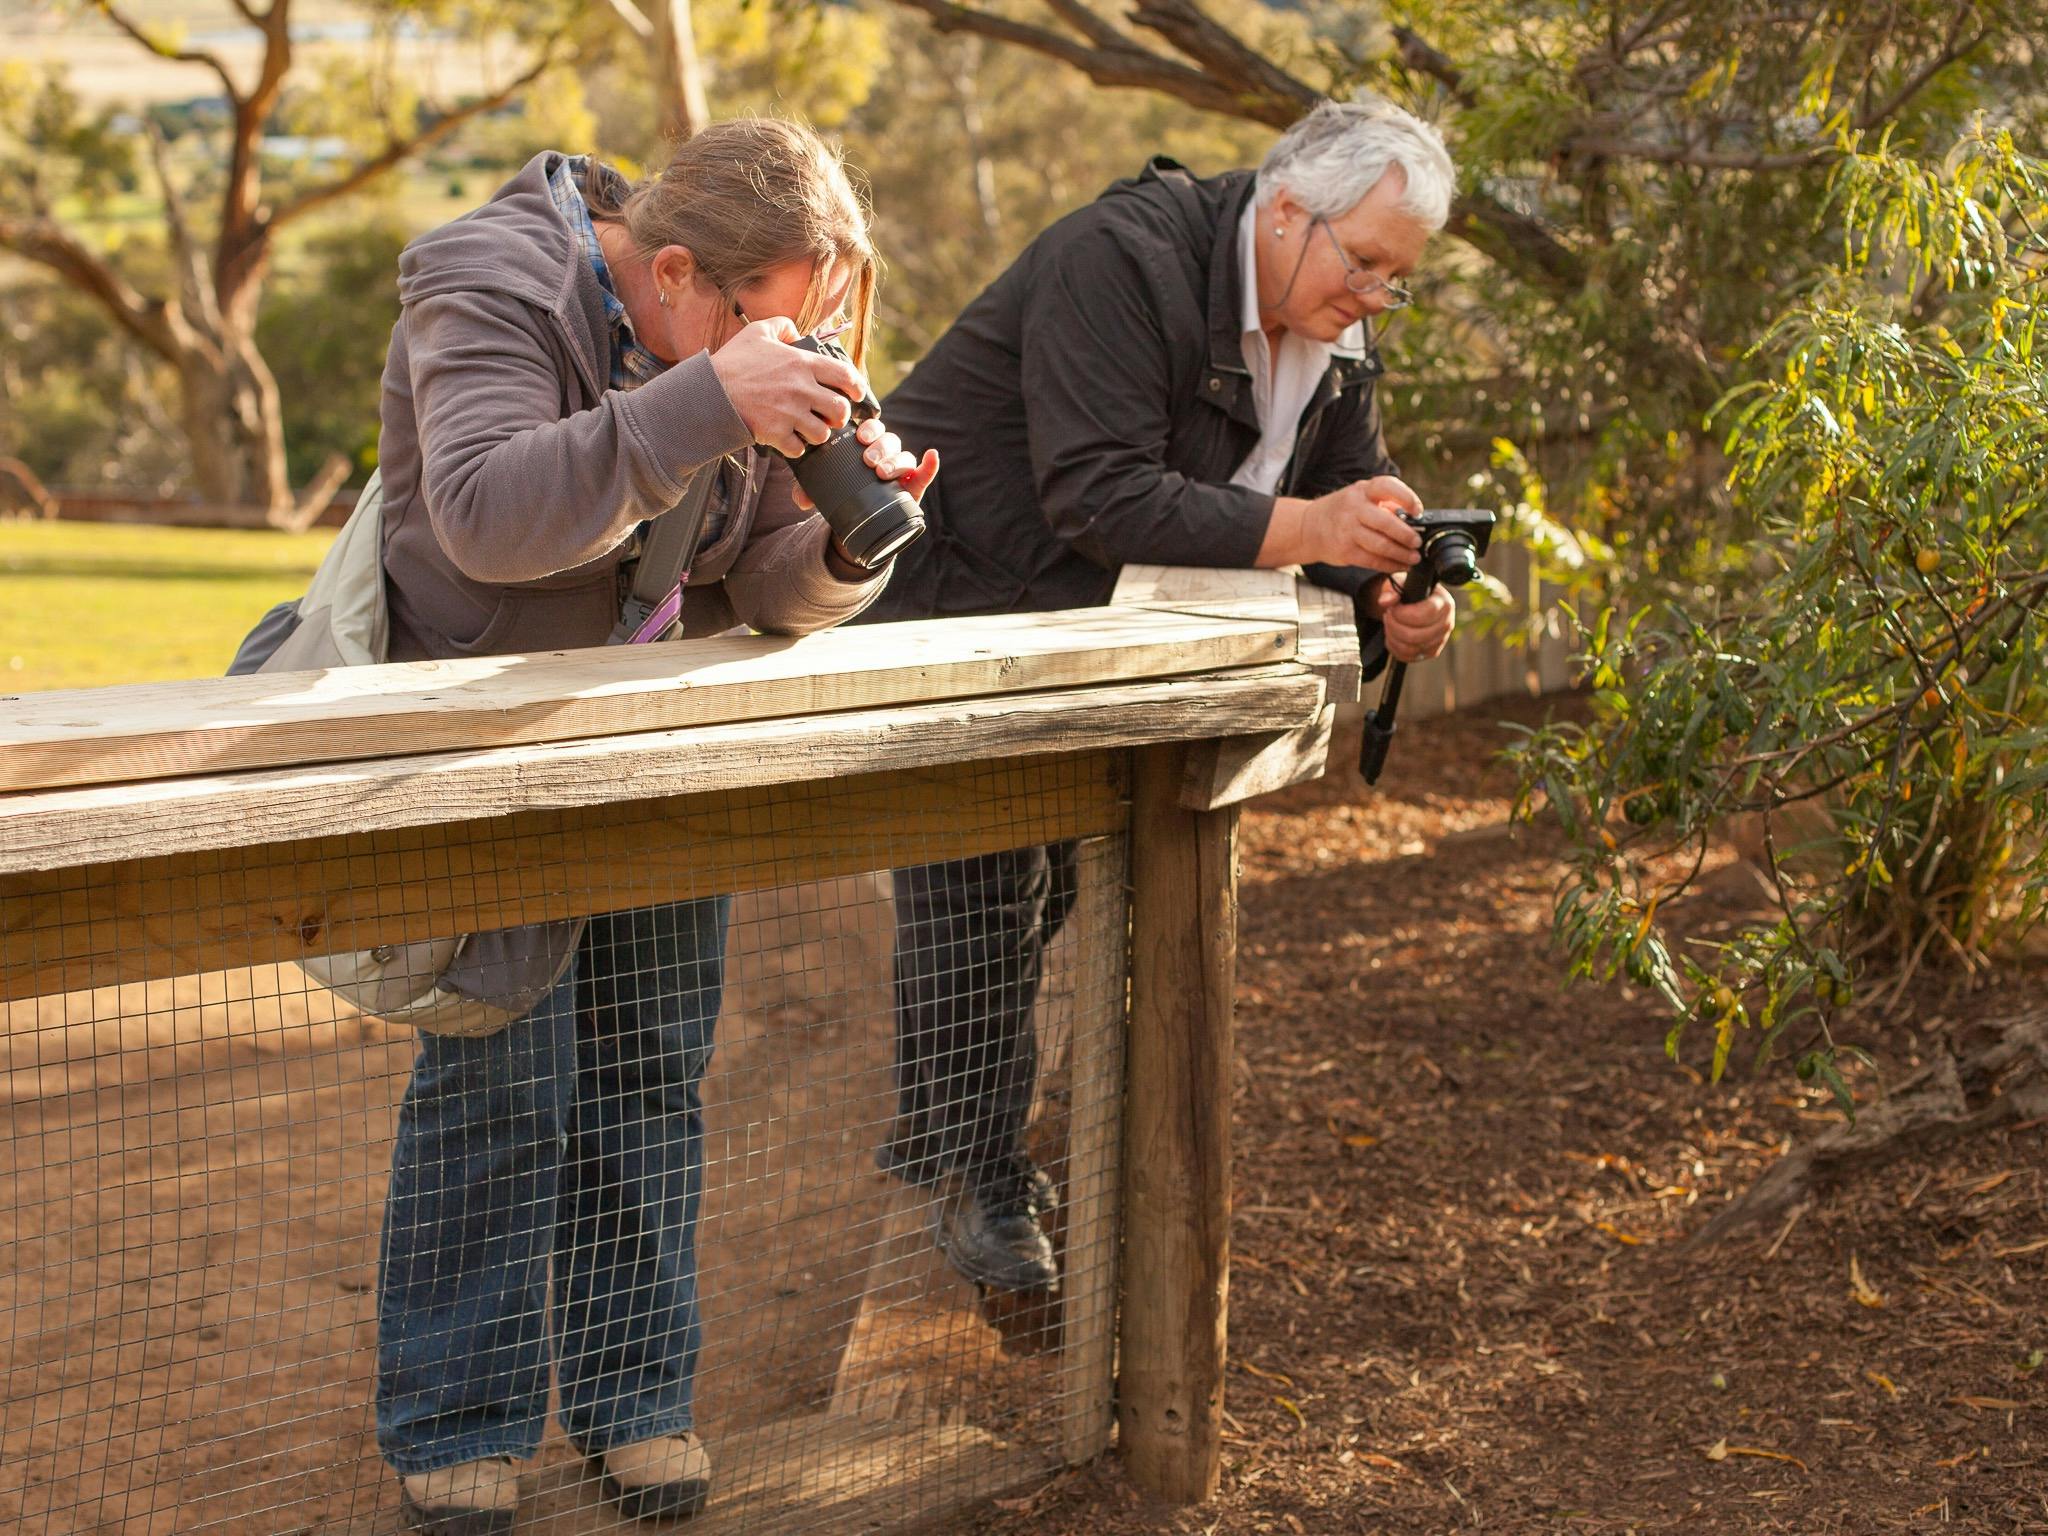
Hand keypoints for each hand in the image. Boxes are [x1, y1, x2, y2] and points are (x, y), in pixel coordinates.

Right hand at [710, 316, 862, 456]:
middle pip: (840, 410)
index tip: (856, 394)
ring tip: (808, 430)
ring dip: (818, 434)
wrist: (709, 391)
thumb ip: (782, 326)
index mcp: (802, 363)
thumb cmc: (733, 362)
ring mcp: (790, 413)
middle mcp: (801, 388)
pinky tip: (789, 440)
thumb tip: (798, 333)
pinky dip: (796, 448)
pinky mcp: (777, 433)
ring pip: (823, 433)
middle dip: (839, 416)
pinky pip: (799, 449)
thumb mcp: (757, 331)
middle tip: (830, 417)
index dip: (857, 387)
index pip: (846, 375)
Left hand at [791, 417, 940, 512]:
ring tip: (882, 472)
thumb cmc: (844, 496)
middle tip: (868, 460)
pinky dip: (930, 465)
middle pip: (889, 440)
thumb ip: (810, 492)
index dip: (869, 429)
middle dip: (880, 447)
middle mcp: (885, 454)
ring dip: (896, 460)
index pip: (871, 429)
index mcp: (865, 447)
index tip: (860, 438)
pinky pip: (925, 473)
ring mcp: (901, 470)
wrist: (862, 522)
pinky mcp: (914, 485)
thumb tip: (801, 499)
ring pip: (904, 456)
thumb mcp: (824, 491)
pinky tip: (931, 457)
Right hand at [1301, 476, 1423, 571]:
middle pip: (1386, 522)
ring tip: (1413, 558)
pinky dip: (1390, 565)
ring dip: (1401, 554)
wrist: (1308, 527)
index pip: (1387, 487)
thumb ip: (1385, 505)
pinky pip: (1372, 560)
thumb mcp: (1360, 497)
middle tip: (1417, 542)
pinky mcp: (1345, 551)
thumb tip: (1414, 521)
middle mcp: (1353, 508)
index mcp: (1362, 490)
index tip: (1417, 511)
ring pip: (1381, 545)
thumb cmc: (1342, 512)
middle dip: (1407, 535)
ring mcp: (1347, 531)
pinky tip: (1399, 565)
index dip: (1407, 498)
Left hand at [1372, 575, 1454, 662]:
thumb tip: (1385, 601)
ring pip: (1410, 648)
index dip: (1404, 614)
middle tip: (1389, 614)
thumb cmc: (1409, 591)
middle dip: (1394, 625)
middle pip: (1416, 636)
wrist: (1414, 602)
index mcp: (1444, 603)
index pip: (1426, 614)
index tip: (1394, 608)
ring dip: (1393, 636)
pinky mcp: (1432, 652)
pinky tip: (1393, 633)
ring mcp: (1441, 640)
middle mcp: (1447, 623)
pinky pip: (1408, 657)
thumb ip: (1391, 589)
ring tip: (1390, 622)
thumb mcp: (1400, 583)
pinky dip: (1394, 646)